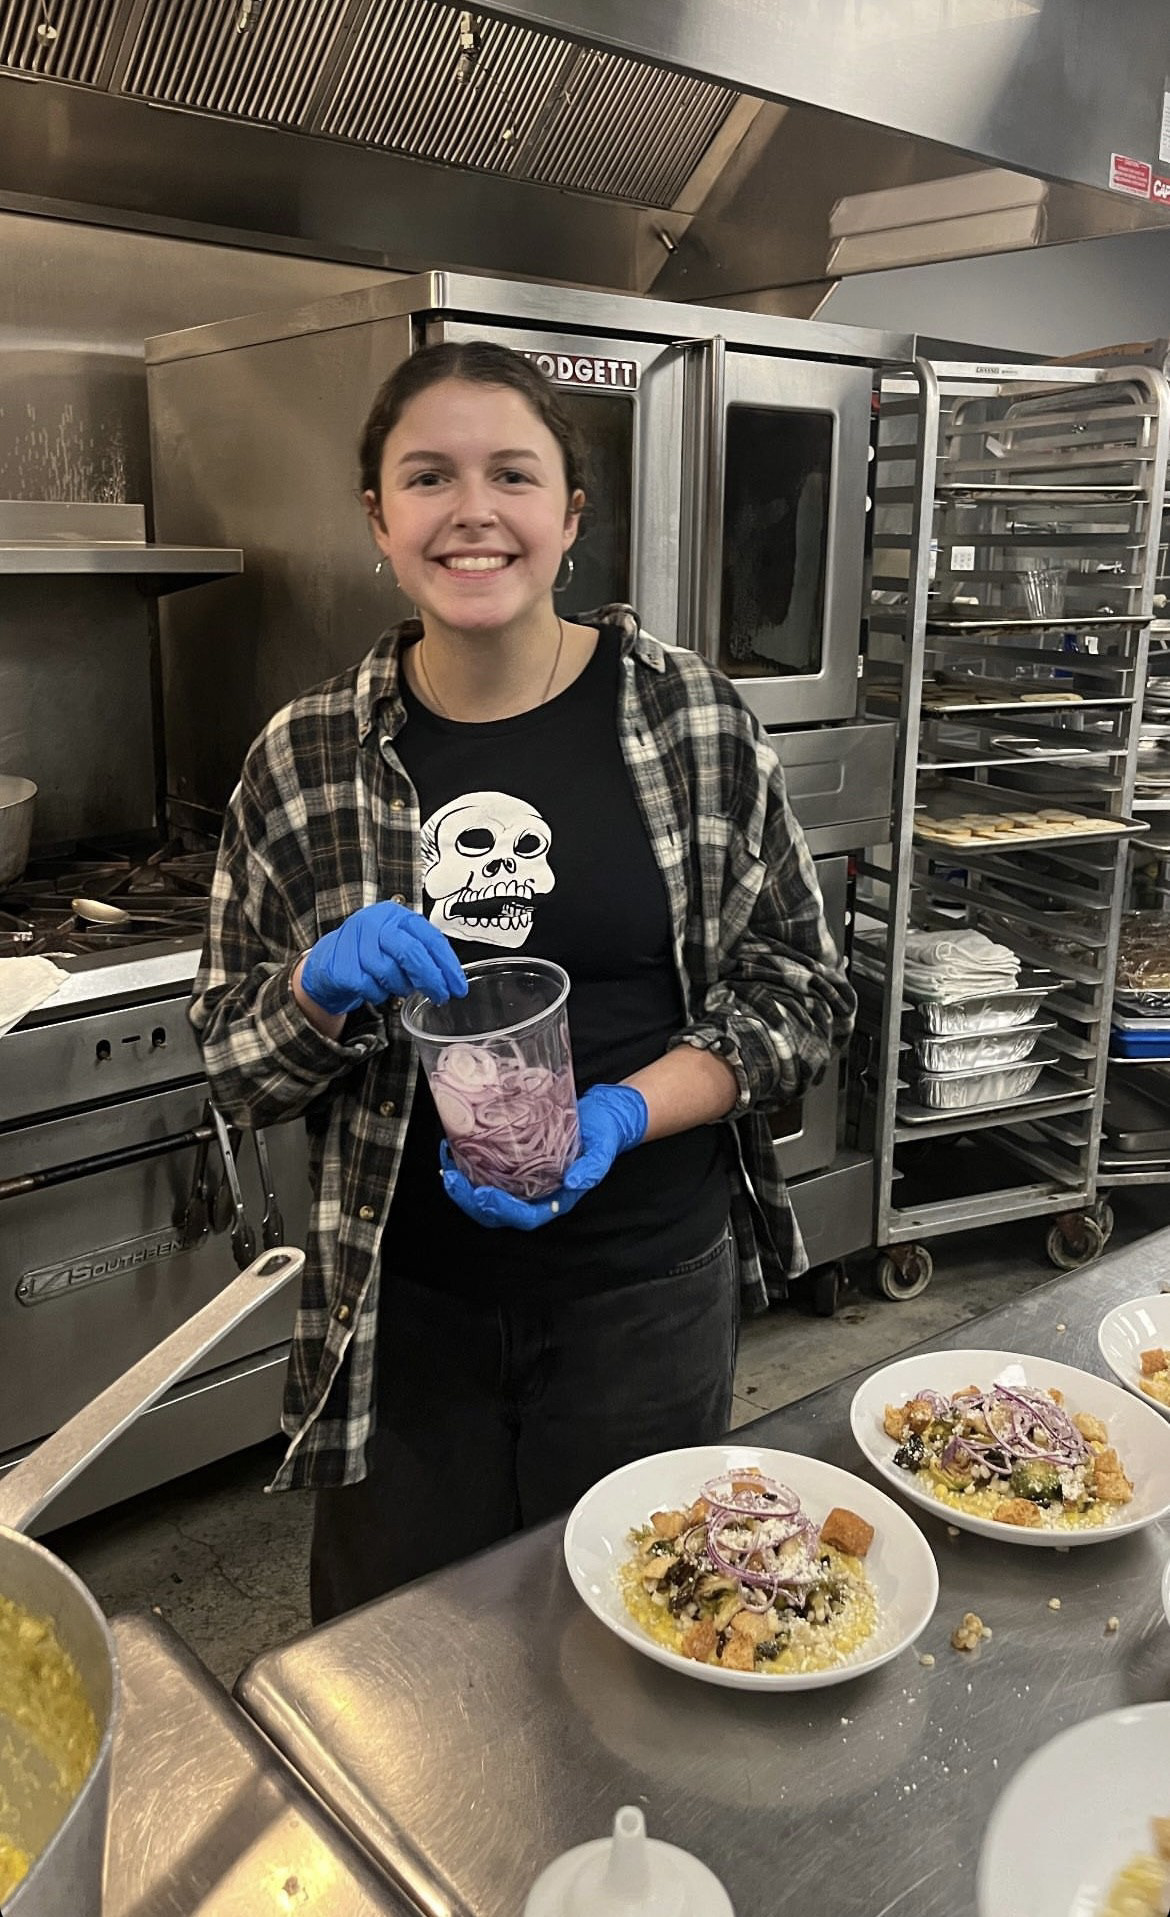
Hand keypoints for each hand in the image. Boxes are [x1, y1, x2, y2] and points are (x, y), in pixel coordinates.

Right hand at [300, 901, 466, 1015]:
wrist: (329, 960)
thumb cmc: (370, 952)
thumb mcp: (398, 943)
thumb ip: (422, 953)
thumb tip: (450, 979)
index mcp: (397, 915)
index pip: (430, 938)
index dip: (447, 965)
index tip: (457, 986)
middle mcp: (375, 922)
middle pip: (410, 952)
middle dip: (430, 978)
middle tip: (440, 995)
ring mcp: (355, 941)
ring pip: (389, 972)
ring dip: (399, 986)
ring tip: (398, 986)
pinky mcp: (341, 963)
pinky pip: (369, 986)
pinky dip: (377, 994)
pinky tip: (376, 988)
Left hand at [440, 1082, 647, 1229]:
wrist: (603, 1118)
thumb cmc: (603, 1136)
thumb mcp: (603, 1150)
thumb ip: (592, 1168)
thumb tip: (573, 1182)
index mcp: (557, 1199)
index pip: (526, 1217)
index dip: (502, 1210)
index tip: (484, 1194)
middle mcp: (536, 1195)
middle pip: (498, 1213)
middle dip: (471, 1201)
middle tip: (454, 1179)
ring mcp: (523, 1182)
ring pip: (487, 1198)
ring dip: (464, 1188)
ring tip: (449, 1167)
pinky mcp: (514, 1166)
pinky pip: (487, 1175)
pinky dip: (468, 1168)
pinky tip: (455, 1152)